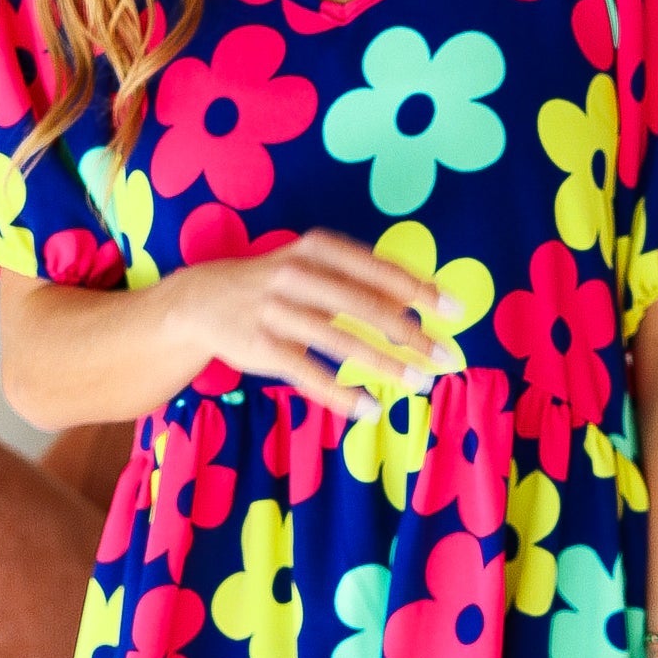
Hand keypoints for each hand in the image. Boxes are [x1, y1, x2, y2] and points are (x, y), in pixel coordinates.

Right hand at [174, 226, 459, 417]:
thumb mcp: (314, 266)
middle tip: (445, 356)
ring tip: (418, 382)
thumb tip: (418, 301)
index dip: (420, 290)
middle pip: (365, 306)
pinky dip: (342, 394)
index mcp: (316, 248)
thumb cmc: (275, 282)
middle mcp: (296, 274)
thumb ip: (361, 280)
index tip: (455, 311)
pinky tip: (369, 408)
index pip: (379, 270)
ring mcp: (276, 311)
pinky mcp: (262, 347)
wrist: (202, 301)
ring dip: (385, 365)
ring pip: (341, 341)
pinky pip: (309, 373)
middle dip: (410, 334)